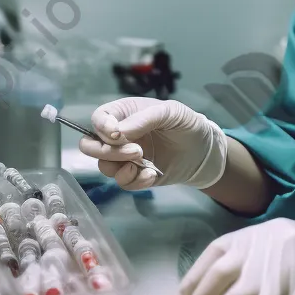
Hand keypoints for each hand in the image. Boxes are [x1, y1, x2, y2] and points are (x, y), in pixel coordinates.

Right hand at [78, 98, 226, 189]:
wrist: (203, 151)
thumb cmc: (186, 124)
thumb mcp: (171, 112)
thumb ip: (145, 118)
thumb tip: (118, 132)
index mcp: (125, 114)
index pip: (99, 118)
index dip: (101, 127)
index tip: (117, 134)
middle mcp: (119, 136)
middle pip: (90, 145)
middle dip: (107, 151)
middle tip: (136, 151)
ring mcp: (125, 157)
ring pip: (104, 166)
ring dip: (121, 167)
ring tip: (144, 164)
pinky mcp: (135, 175)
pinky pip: (122, 182)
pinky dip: (135, 180)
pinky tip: (152, 175)